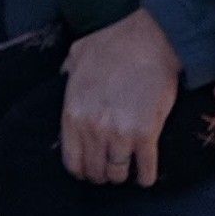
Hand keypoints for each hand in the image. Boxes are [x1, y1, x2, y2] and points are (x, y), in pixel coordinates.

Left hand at [60, 5, 180, 184]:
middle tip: (109, 169)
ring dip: (122, 175)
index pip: (72, 161)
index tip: (89, 169)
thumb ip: (68, 72)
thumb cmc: (114, 42)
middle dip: (102, 174)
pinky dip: (146, 176)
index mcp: (73, 114)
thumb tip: (64, 74)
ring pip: (118, 173)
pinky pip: (145, 168)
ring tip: (127, 171)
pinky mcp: (146, 133)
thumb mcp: (78, 55)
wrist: (150, 38)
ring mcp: (120, 133)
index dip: (81, 169)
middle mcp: (93, 129)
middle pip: (95, 170)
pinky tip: (146, 177)